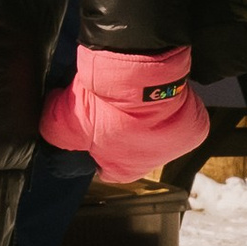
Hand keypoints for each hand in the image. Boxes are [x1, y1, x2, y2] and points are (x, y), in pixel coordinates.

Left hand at [42, 44, 210, 182]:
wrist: (138, 74)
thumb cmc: (102, 104)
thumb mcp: (63, 121)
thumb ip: (56, 134)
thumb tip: (51, 136)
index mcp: (123, 171)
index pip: (107, 166)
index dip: (97, 145)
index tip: (93, 125)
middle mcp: (153, 165)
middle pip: (135, 148)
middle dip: (124, 129)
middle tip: (114, 105)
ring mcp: (177, 147)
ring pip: (159, 132)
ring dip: (149, 118)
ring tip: (135, 96)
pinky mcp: (195, 128)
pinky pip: (180, 118)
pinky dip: (170, 107)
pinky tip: (156, 92)